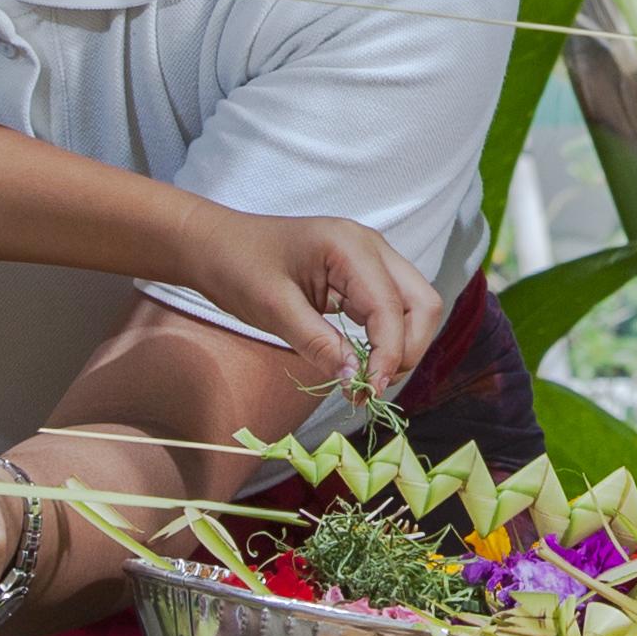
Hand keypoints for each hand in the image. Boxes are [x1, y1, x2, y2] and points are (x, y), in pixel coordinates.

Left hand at [169, 207, 444, 393]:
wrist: (214, 244)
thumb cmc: (237, 266)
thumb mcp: (273, 309)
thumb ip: (318, 343)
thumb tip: (357, 379)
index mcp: (350, 247)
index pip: (392, 308)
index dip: (388, 355)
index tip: (369, 392)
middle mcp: (371, 247)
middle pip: (422, 303)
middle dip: (407, 349)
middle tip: (372, 385)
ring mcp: (370, 259)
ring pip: (414, 307)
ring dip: (400, 346)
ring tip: (367, 379)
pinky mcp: (361, 275)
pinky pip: (392, 309)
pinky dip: (386, 338)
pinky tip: (362, 362)